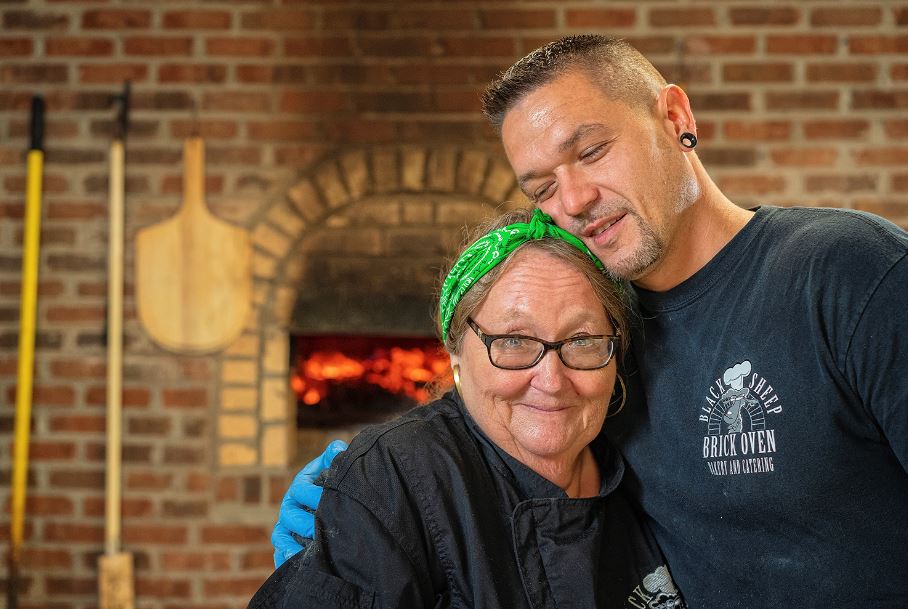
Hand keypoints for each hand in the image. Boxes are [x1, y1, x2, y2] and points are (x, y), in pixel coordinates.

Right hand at [272, 439, 347, 567]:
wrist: (333, 504)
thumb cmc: (333, 485)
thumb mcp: (333, 469)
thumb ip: (334, 457)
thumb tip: (338, 448)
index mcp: (300, 486)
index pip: (301, 489)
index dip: (313, 494)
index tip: (326, 499)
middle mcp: (290, 506)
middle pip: (289, 516)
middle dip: (304, 523)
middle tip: (317, 530)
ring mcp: (286, 527)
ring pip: (281, 537)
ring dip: (291, 545)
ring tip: (305, 553)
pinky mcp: (286, 545)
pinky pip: (281, 555)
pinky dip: (285, 561)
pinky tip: (295, 568)